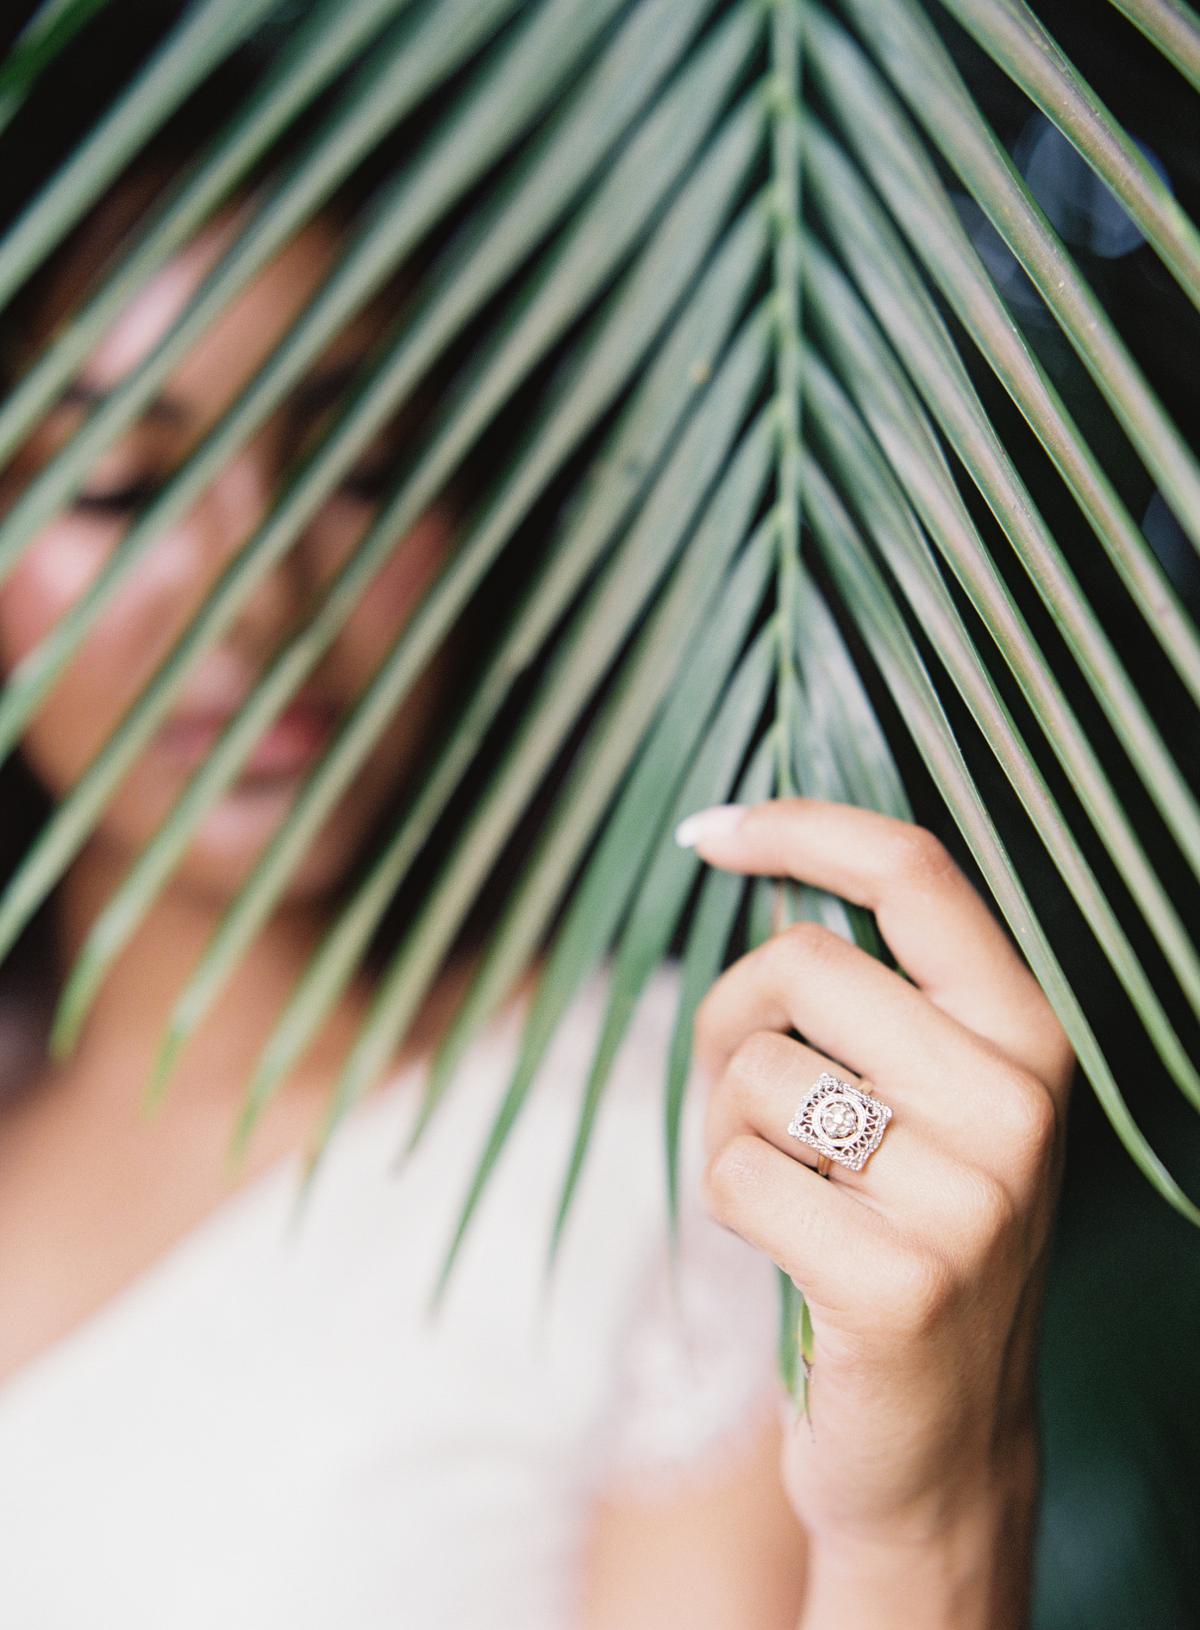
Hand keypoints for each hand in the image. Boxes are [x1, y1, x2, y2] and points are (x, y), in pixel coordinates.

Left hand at [679, 797, 1074, 1552]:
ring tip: (787, 1188)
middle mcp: (1014, 1102)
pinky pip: (734, 1174)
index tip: (711, 829)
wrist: (938, 1446)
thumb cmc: (900, 1240)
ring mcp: (968, 1196)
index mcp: (1025, 1034)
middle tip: (742, 1092)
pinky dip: (725, 1203)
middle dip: (728, 1014)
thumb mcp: (926, 1106)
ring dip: (727, 1126)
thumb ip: (872, 998)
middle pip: (801, 962)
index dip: (802, 828)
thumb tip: (756, 876)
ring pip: (753, 1071)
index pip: (916, 874)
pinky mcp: (899, 1281)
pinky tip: (785, 1250)